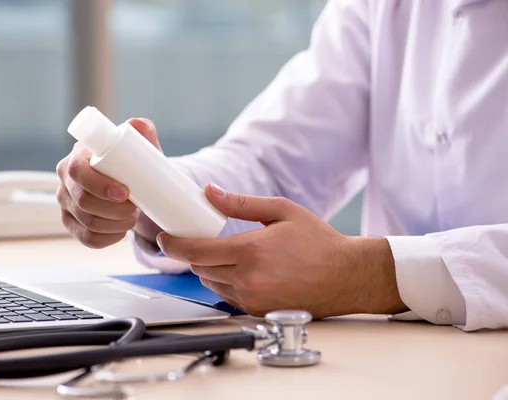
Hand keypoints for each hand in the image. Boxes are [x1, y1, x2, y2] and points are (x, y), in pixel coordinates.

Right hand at [56, 118, 162, 247]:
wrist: (133, 184)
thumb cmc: (135, 162)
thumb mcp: (141, 146)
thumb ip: (143, 131)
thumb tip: (138, 124)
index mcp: (79, 156)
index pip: (77, 170)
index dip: (99, 185)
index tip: (125, 193)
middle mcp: (65, 179)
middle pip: (82, 201)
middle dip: (113, 210)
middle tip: (136, 208)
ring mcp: (65, 203)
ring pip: (87, 222)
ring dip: (115, 224)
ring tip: (132, 217)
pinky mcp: (71, 223)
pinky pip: (87, 239)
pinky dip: (107, 239)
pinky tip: (120, 232)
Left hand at [156, 184, 407, 317]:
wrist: (346, 276)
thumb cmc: (319, 242)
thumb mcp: (282, 211)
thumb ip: (242, 203)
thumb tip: (210, 192)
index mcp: (250, 251)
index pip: (196, 251)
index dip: (173, 245)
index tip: (163, 238)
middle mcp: (248, 279)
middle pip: (199, 268)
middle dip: (194, 254)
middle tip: (201, 240)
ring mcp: (252, 299)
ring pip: (212, 284)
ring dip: (211, 269)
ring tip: (231, 254)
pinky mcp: (257, 311)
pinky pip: (228, 297)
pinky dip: (227, 283)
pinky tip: (245, 271)